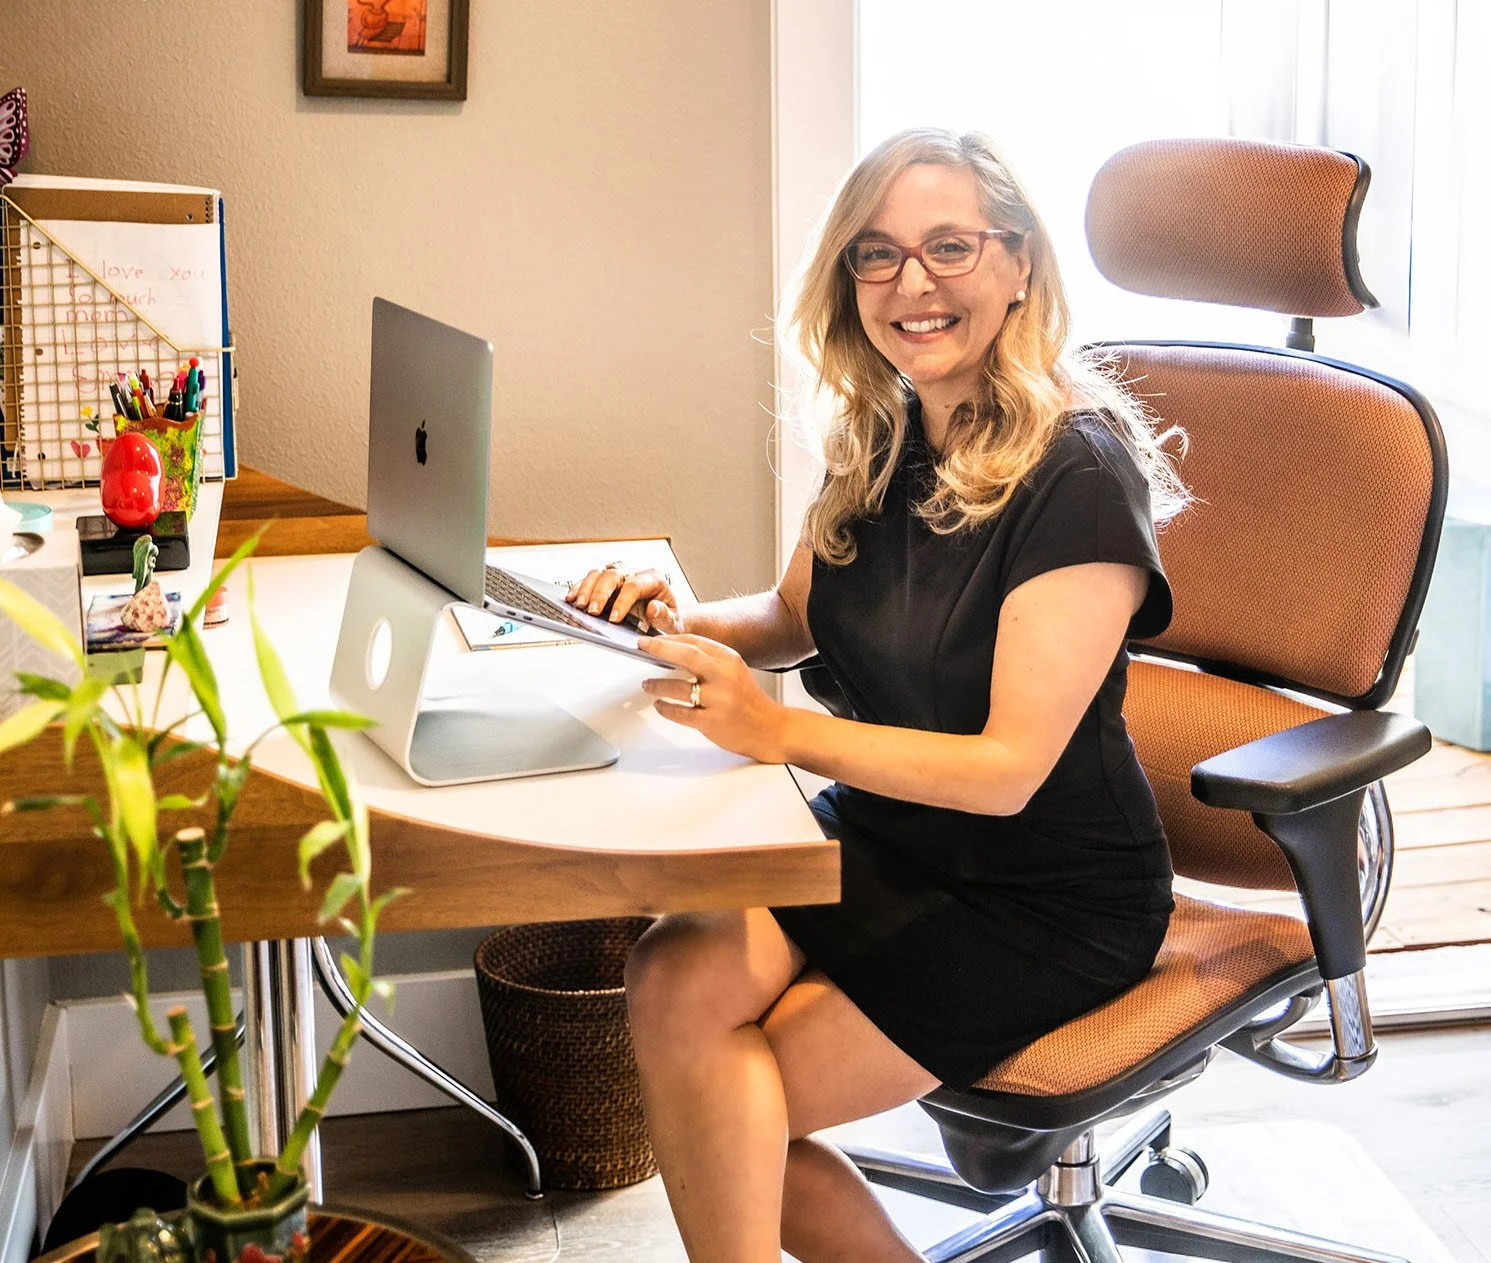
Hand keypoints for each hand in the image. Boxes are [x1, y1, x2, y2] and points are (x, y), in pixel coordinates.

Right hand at [566, 565, 684, 632]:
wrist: (667, 616)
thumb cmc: (670, 618)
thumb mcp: (674, 622)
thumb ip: (666, 616)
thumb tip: (653, 608)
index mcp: (654, 579)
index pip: (635, 585)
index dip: (622, 601)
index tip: (614, 619)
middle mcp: (635, 573)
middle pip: (613, 575)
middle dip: (600, 593)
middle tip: (593, 612)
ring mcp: (621, 577)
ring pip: (599, 574)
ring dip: (586, 589)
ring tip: (579, 606)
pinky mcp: (608, 584)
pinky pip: (591, 580)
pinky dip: (579, 588)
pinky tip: (571, 599)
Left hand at [639, 634, 788, 762]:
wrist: (770, 729)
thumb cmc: (748, 700)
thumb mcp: (734, 671)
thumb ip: (709, 661)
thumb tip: (673, 651)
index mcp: (730, 660)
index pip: (695, 641)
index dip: (669, 639)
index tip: (652, 640)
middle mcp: (725, 676)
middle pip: (687, 655)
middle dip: (659, 648)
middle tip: (643, 647)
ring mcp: (719, 700)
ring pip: (678, 687)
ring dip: (656, 685)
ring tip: (647, 684)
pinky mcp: (712, 722)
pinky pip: (680, 713)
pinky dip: (665, 708)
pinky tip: (660, 705)